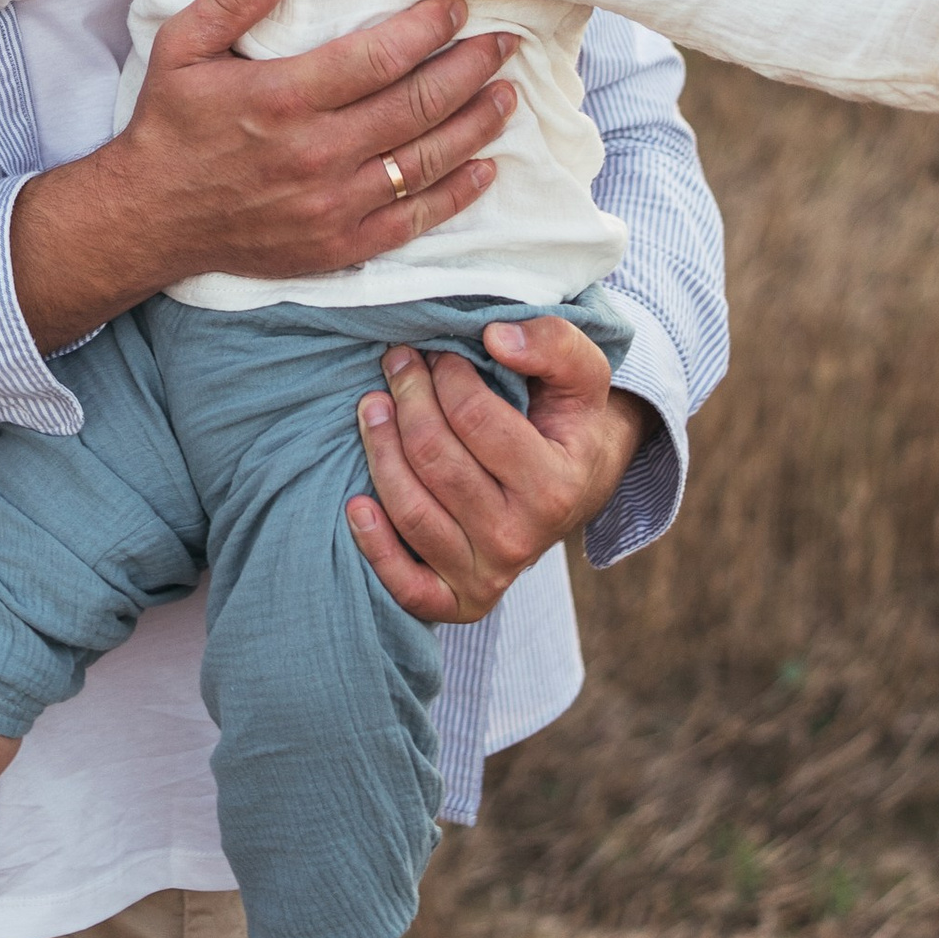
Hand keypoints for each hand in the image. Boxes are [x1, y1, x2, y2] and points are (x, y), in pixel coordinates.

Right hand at [12, 0, 521, 350]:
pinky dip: (456, 194)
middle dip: (469, 68)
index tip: (458, 7)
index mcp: (282, 97)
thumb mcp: (180, 48)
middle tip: (503, 42)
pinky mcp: (338, 245)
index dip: (428, 29)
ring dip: (475, 125)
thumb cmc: (169, 126)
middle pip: (416, 105)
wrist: (148, 217)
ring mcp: (331, 205)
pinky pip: (412, 219)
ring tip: (507, 93)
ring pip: (425, 160)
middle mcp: (316, 152)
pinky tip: (486, 168)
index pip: (378, 57)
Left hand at [345, 317, 650, 626]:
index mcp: (556, 486)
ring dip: (378, 449)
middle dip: (407, 398)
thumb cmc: (567, 422)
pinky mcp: (457, 600)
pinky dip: (374, 545)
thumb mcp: (583, 374)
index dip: (447, 374)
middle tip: (397, 363)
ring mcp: (488, 575)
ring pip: (410, 509)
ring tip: (371, 405)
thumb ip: (553, 343)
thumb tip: (497, 337)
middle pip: (435, 459)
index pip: (475, 418)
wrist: (575, 489)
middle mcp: (521, 539)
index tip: (440, 352)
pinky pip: (405, 584)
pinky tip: (355, 502)